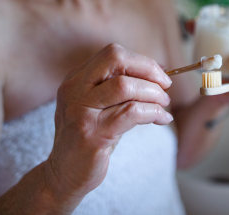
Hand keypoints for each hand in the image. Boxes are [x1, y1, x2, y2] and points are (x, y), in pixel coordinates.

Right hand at [43, 44, 171, 210]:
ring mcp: (81, 112)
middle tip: (165, 85)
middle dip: (147, 68)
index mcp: (75, 79)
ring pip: (125, 86)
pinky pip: (131, 113)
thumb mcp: (98, 106)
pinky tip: (162, 119)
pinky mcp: (92, 134)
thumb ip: (120, 87)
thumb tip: (158, 70)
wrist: (63, 175)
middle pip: (115, 59)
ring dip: (153, 93)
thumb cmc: (88, 138)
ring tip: (164, 104)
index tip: (159, 75)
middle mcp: (74, 90)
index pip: (112, 54)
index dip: (141, 61)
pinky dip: (153, 112)